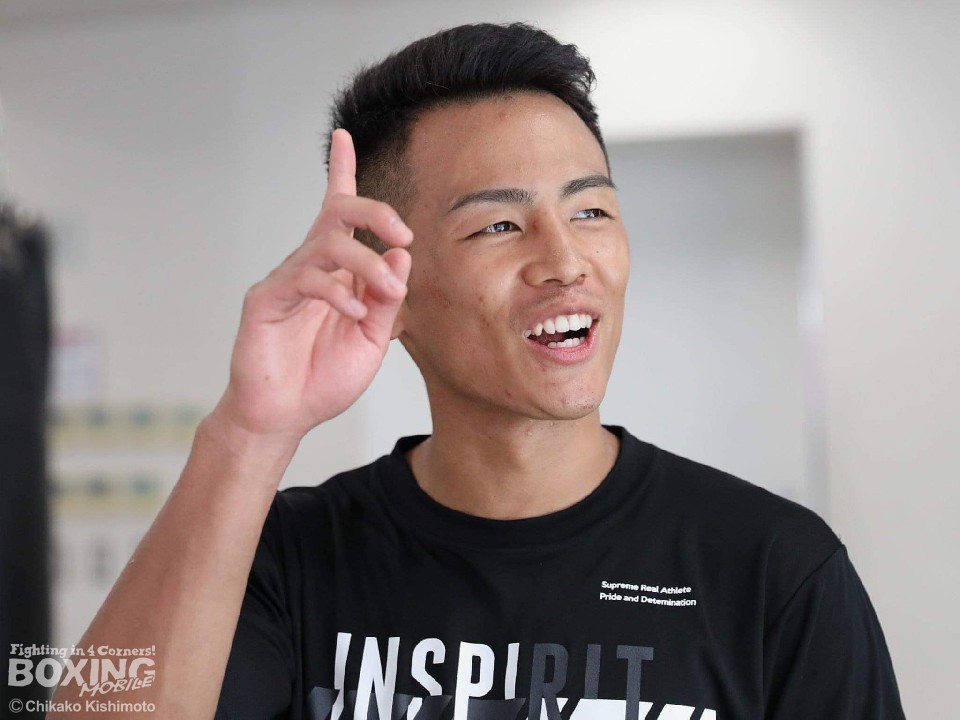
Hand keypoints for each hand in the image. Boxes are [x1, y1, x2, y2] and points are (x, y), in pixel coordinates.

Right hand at [212, 129, 412, 442]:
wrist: (284, 417)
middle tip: (403, 234)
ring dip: (366, 263)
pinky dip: (338, 293)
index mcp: (335, 273)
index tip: (342, 136)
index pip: (338, 215)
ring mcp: (285, 280)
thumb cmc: (323, 379)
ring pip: (326, 244)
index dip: (340, 172)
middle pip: (336, 214)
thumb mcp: (373, 340)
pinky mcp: (266, 300)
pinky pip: (307, 279)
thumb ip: (387, 298)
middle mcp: (309, 267)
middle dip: (374, 212)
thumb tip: (401, 254)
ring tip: (389, 292)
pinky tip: (354, 313)